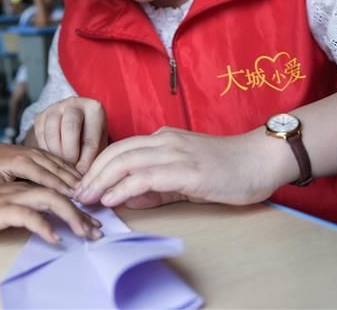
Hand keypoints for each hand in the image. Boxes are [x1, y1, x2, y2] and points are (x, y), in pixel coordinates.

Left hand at [0, 143, 80, 195]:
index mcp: (19, 161)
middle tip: (86, 195)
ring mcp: (38, 151)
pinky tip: (81, 179)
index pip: (42, 175)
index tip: (72, 196)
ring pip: (60, 163)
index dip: (58, 185)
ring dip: (74, 176)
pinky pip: (60, 160)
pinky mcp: (43, 152)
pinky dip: (72, 170)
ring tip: (88, 188)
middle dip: (72, 182)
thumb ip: (4, 190)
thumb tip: (17, 202)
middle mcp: (31, 153)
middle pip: (55, 169)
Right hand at [0, 183, 101, 243]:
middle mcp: (20, 188)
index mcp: (23, 187)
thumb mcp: (3, 209)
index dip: (78, 207)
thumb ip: (23, 210)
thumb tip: (46, 223)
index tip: (94, 223)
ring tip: (85, 233)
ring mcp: (10, 197)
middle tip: (97, 231)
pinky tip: (55, 238)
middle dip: (82, 213)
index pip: (58, 192)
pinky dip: (43, 225)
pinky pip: (26, 215)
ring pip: (49, 200)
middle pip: (60, 194)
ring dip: (71, 217)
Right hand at [31, 97, 106, 173]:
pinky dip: (45, 149)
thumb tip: (82, 176)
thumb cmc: (91, 138)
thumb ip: (92, 158)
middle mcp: (74, 103)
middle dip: (70, 152)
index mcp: (94, 109)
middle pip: (70, 127)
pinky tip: (52, 159)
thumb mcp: (98, 146)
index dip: (87, 159)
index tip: (83, 174)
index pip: (90, 137)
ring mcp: (55, 107)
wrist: (76, 125)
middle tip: (70, 168)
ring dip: (56, 152)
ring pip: (52, 130)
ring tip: (61, 166)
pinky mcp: (41, 116)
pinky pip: (40, 134)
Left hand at [74, 127, 278, 208]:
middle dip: (91, 174)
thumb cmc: (228, 169)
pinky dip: (124, 187)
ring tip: (86, 197)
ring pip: (126, 161)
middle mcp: (165, 140)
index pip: (120, 148)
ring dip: (100, 181)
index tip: (82, 185)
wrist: (261, 159)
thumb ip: (158, 186)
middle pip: (116, 153)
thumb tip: (129, 198)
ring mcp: (176, 152)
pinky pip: (146, 176)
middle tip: (75, 193)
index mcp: (164, 138)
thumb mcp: (186, 176)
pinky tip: (112, 198)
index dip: (97, 166)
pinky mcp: (187, 169)